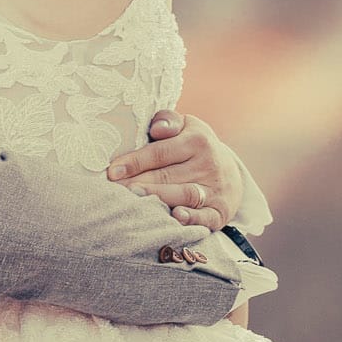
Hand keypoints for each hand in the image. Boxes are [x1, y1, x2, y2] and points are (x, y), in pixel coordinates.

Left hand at [106, 110, 242, 233]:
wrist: (230, 172)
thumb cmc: (194, 146)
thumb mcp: (186, 127)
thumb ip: (168, 122)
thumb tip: (157, 129)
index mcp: (197, 140)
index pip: (160, 152)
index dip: (135, 162)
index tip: (112, 172)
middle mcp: (208, 164)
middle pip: (167, 176)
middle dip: (139, 183)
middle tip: (114, 190)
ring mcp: (215, 189)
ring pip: (184, 194)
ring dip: (159, 198)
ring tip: (134, 201)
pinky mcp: (219, 212)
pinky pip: (205, 216)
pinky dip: (191, 219)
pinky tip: (175, 217)